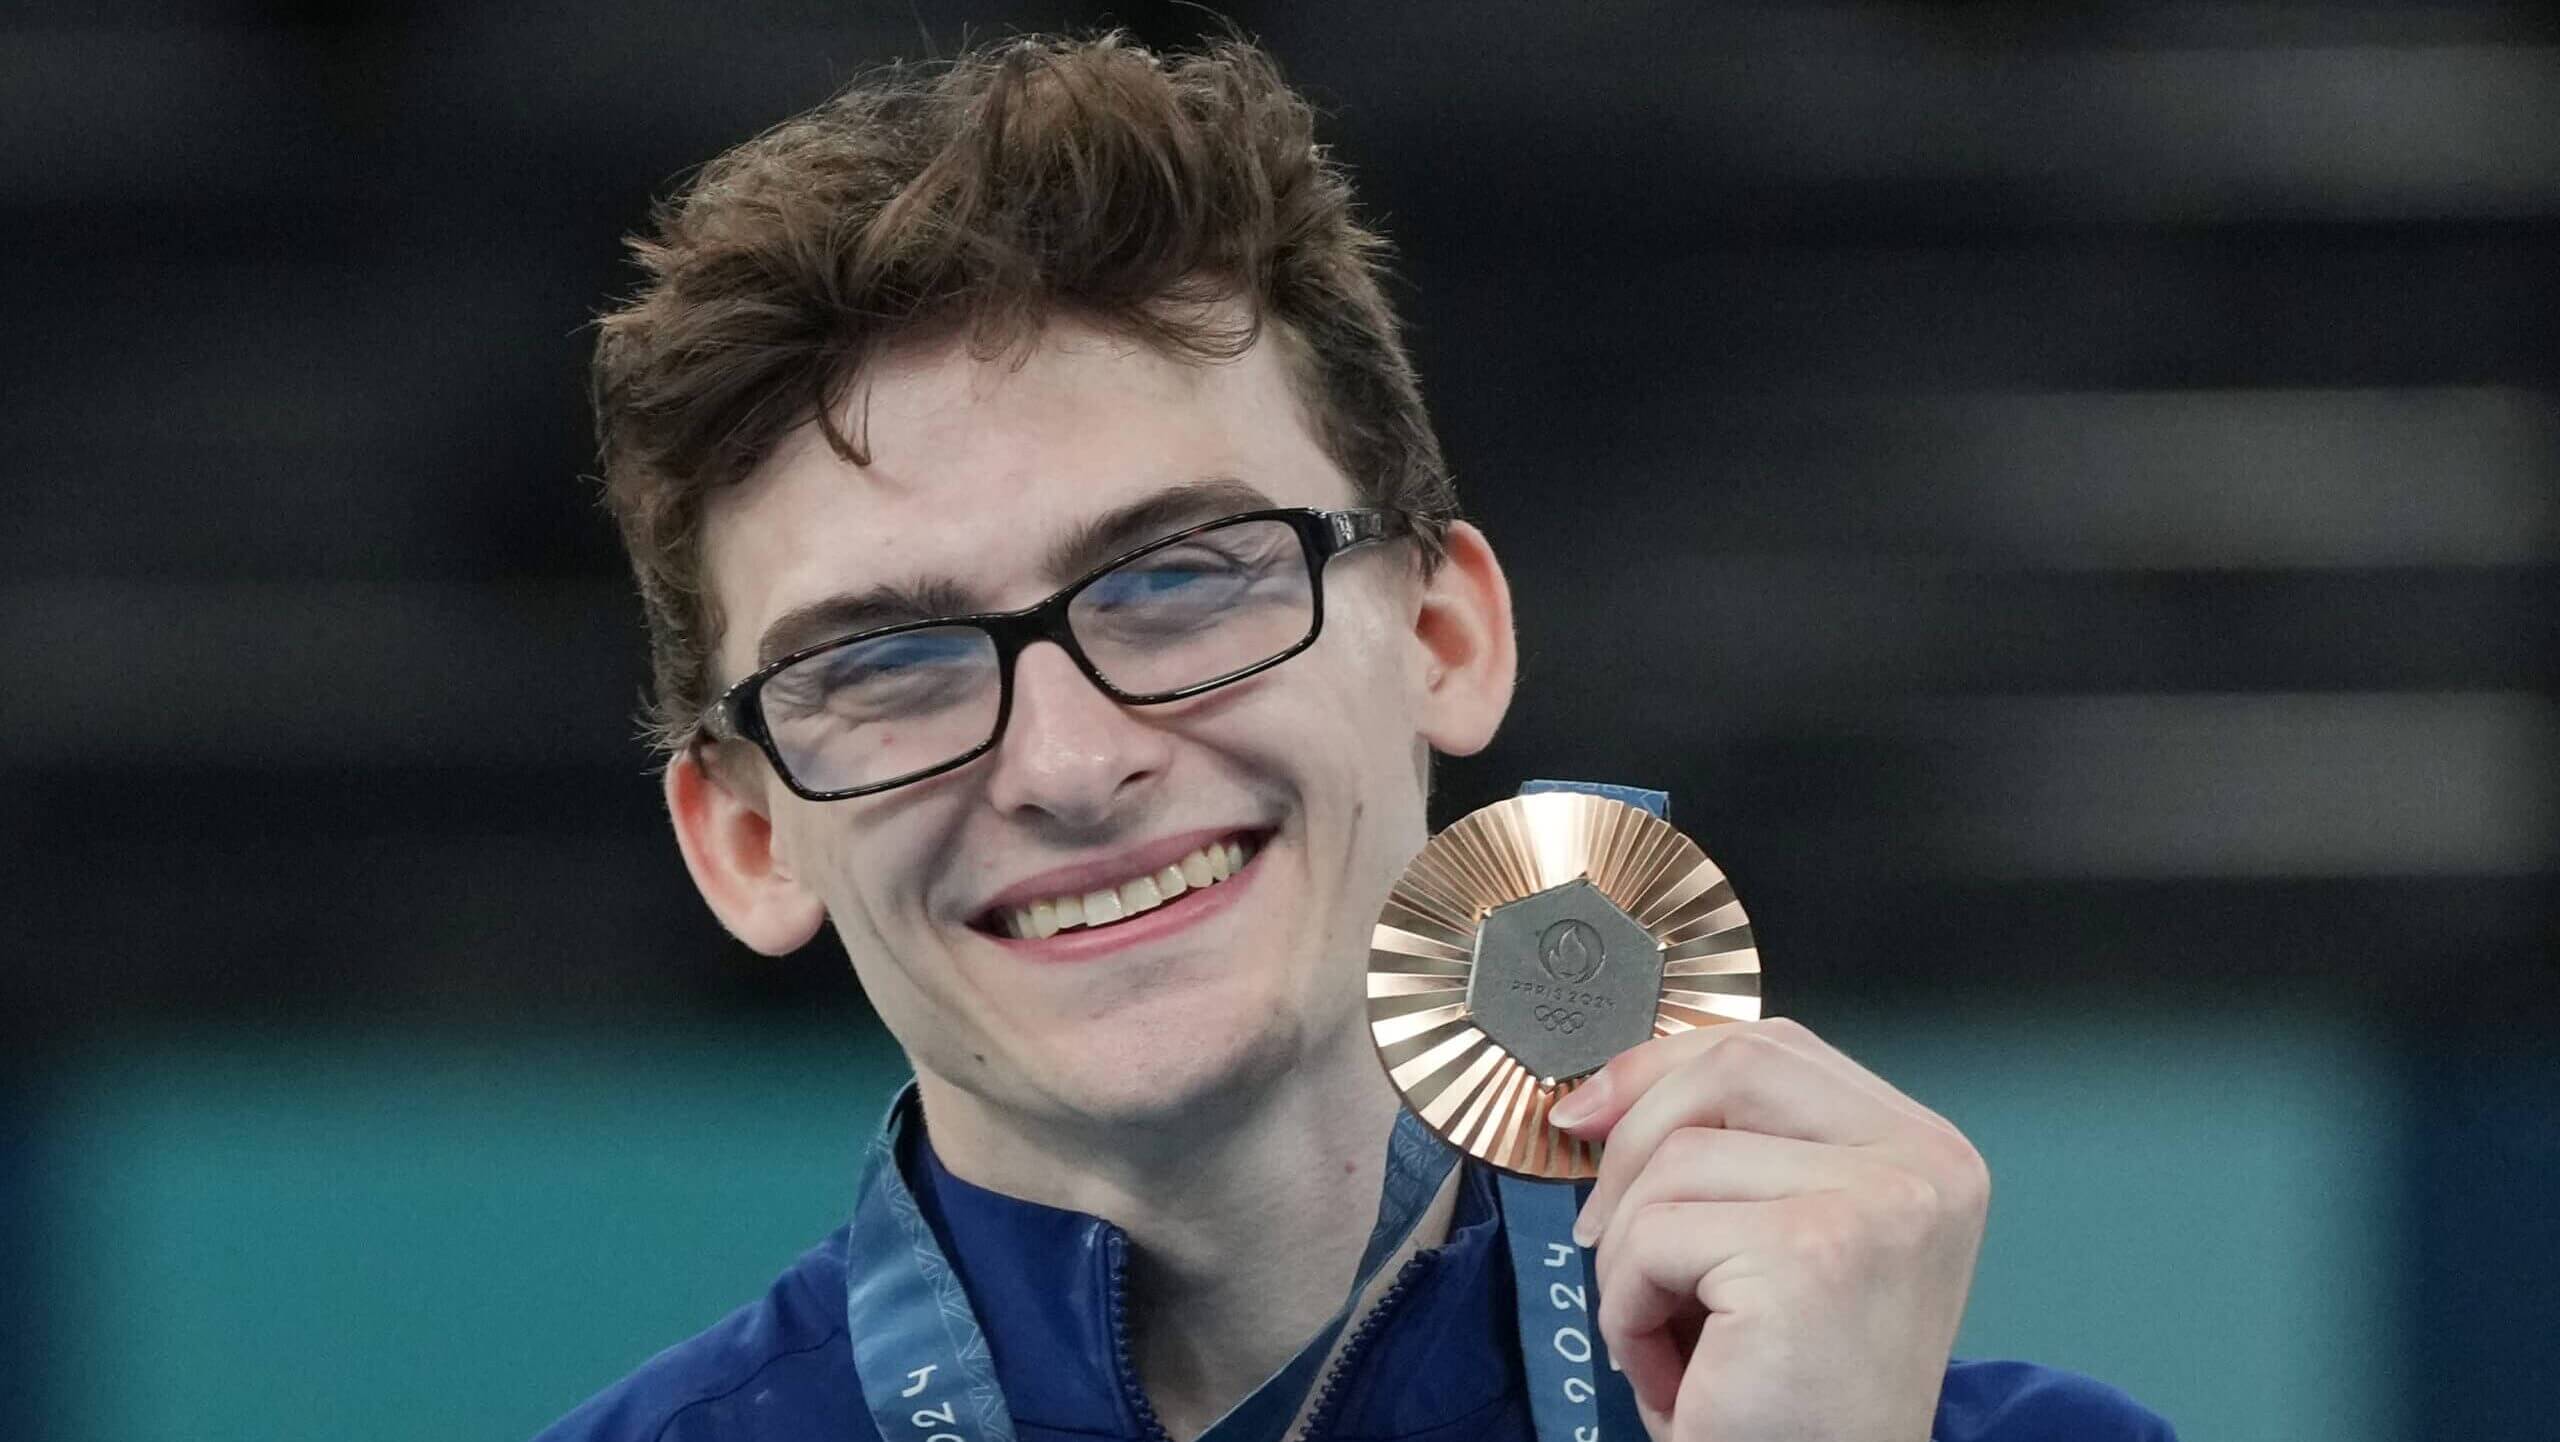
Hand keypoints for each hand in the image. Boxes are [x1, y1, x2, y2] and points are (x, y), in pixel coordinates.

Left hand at [1548, 1017, 1988, 1441]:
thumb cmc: (1792, 1394)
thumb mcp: (1782, 1241)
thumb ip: (1735, 1152)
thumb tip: (1596, 1097)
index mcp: (1926, 1149)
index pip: (1773, 1047)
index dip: (1664, 1068)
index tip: (1590, 1115)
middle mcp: (1924, 1164)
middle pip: (1730, 1068)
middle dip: (1634, 1142)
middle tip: (1601, 1238)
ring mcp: (1875, 1202)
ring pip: (1675, 1161)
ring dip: (1630, 1257)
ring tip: (1670, 1340)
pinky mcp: (1812, 1255)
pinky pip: (1654, 1238)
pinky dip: (1629, 1309)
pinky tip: (1675, 1374)